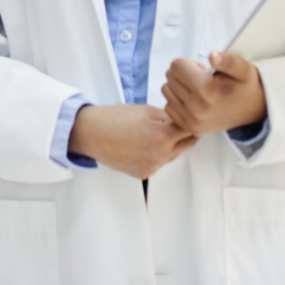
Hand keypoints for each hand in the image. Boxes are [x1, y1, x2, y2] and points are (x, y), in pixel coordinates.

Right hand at [68, 103, 197, 179]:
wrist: (92, 133)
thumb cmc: (116, 117)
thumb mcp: (146, 110)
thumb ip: (168, 117)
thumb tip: (182, 120)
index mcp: (163, 136)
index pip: (190, 130)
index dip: (192, 121)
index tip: (192, 117)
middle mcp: (161, 156)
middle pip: (186, 145)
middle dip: (185, 134)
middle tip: (180, 124)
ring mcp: (153, 167)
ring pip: (173, 155)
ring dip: (172, 145)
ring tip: (156, 133)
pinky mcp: (144, 174)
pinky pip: (159, 163)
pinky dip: (157, 154)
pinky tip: (144, 144)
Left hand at [161, 53, 265, 135]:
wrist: (254, 110)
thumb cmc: (246, 85)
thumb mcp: (243, 69)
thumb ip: (228, 61)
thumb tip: (212, 56)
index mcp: (207, 91)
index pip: (176, 66)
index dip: (189, 64)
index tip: (203, 70)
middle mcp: (197, 108)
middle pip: (170, 77)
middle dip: (183, 74)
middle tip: (202, 80)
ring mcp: (192, 120)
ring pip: (167, 90)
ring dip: (179, 86)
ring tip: (198, 90)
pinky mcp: (189, 128)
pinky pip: (168, 106)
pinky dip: (177, 100)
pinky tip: (193, 100)